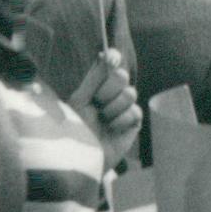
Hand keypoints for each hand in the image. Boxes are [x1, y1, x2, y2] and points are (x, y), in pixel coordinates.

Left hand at [70, 49, 141, 167]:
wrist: (82, 157)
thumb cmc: (76, 129)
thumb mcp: (80, 101)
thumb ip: (93, 78)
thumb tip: (104, 54)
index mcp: (97, 84)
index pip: (111, 63)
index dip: (113, 57)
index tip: (111, 58)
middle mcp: (113, 92)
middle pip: (122, 75)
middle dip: (108, 89)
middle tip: (97, 103)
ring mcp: (125, 106)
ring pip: (130, 93)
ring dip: (113, 108)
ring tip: (102, 120)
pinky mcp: (134, 122)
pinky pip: (134, 111)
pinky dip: (120, 121)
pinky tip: (112, 129)